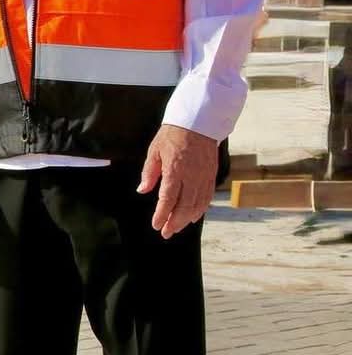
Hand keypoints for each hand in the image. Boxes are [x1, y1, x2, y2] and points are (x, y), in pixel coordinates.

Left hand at [138, 124, 217, 238]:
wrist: (197, 123)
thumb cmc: (172, 135)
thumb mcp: (154, 151)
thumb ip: (149, 172)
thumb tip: (143, 190)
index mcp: (175, 169)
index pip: (168, 198)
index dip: (162, 214)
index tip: (156, 225)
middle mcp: (192, 176)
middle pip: (184, 207)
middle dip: (174, 222)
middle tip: (165, 232)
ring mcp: (204, 177)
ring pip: (197, 205)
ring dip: (186, 220)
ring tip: (176, 227)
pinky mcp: (211, 176)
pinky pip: (207, 198)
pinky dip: (200, 210)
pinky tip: (192, 217)